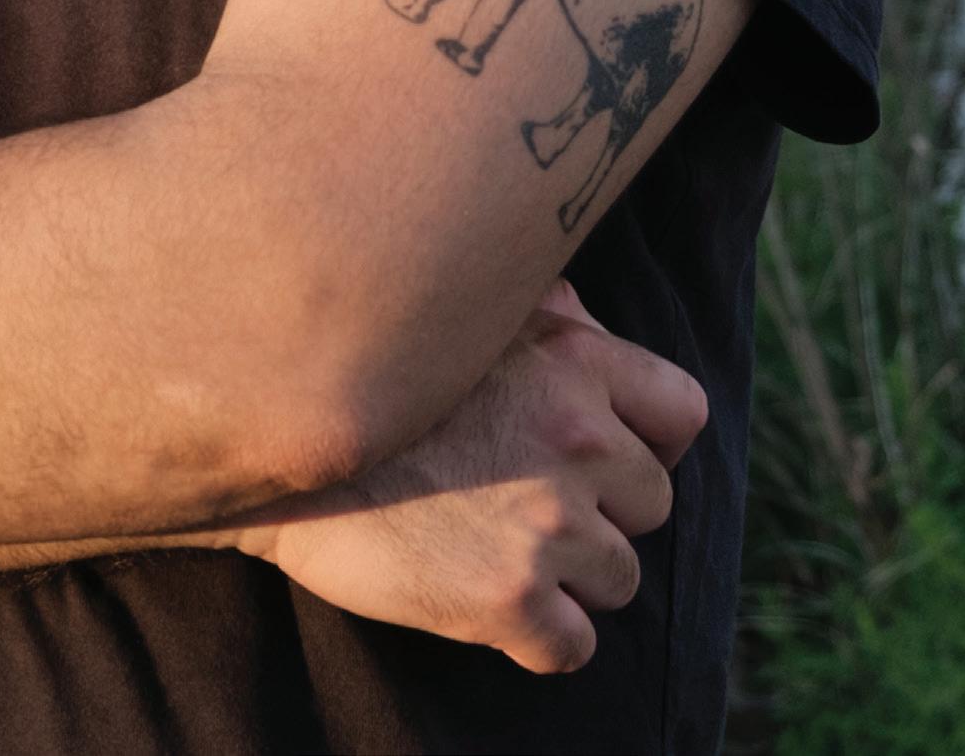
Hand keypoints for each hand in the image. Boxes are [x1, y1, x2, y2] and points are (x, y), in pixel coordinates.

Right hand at [234, 280, 706, 673]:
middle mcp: (578, 441)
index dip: (651, 438)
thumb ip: (546, 319)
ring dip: (572, 574)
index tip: (605, 451)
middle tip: (527, 500)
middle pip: (653, 503)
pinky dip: (539, 638)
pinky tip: (487, 601)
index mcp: (576, 364)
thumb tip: (592, 330)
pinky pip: (573, 648)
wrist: (280, 448)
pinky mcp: (511, 601)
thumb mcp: (464, 316)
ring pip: (620, 579)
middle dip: (602, 509)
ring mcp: (548, 525)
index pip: (684, 413)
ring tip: (499, 545)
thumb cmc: (368, 375)